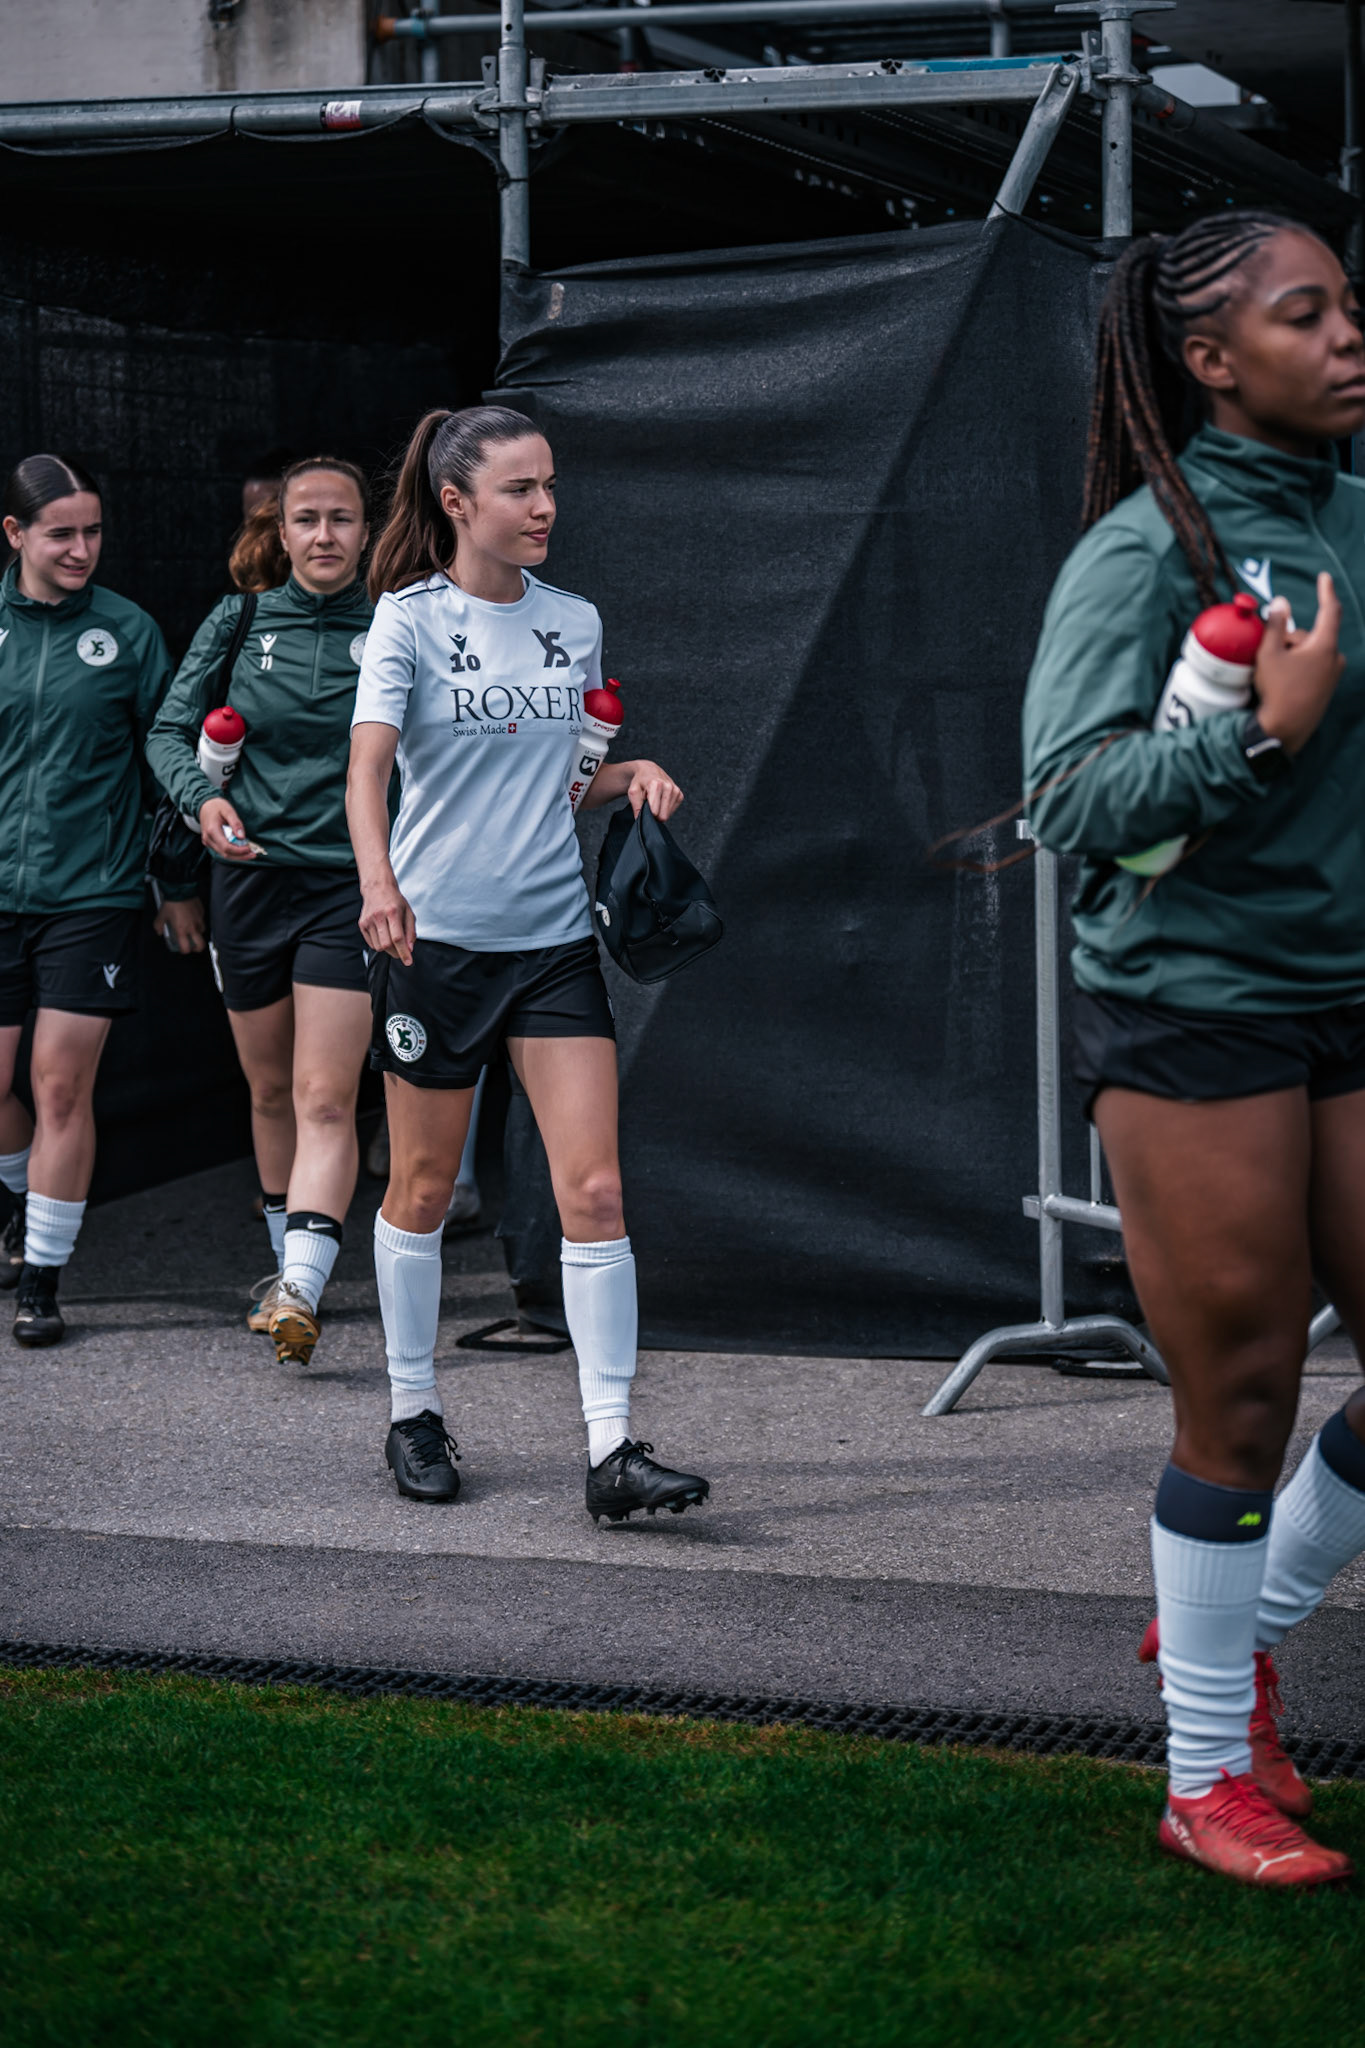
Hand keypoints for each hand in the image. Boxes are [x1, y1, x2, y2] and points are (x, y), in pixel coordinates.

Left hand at [155, 897, 205, 955]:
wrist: (181, 891)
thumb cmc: (171, 904)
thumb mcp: (161, 915)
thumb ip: (159, 926)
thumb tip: (159, 932)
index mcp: (182, 931)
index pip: (186, 948)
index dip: (184, 951)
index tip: (182, 949)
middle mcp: (192, 928)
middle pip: (201, 945)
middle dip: (197, 948)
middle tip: (193, 946)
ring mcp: (199, 920)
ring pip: (202, 931)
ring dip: (198, 933)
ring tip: (192, 929)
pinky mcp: (202, 913)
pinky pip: (202, 920)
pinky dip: (198, 921)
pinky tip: (192, 917)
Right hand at [199, 794, 256, 859]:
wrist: (205, 806)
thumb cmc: (217, 806)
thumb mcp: (228, 810)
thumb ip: (235, 823)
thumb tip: (241, 837)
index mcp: (212, 830)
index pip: (226, 847)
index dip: (239, 851)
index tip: (250, 849)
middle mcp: (208, 839)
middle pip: (226, 854)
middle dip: (241, 856)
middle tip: (253, 854)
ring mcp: (208, 842)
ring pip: (224, 855)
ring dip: (238, 856)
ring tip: (250, 853)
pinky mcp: (210, 843)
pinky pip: (222, 851)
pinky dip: (233, 852)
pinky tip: (241, 849)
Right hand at [359, 870, 415, 963]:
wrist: (377, 888)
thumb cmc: (395, 901)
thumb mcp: (409, 913)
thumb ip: (411, 932)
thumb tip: (410, 949)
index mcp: (392, 912)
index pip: (398, 938)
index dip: (403, 952)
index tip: (408, 961)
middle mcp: (378, 916)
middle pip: (387, 945)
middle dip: (396, 953)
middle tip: (401, 952)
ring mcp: (368, 920)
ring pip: (378, 946)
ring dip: (388, 949)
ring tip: (392, 941)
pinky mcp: (362, 924)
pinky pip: (371, 943)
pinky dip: (379, 944)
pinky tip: (384, 936)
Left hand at [626, 760, 683, 821]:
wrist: (649, 771)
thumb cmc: (640, 782)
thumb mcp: (633, 792)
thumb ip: (636, 806)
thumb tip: (639, 819)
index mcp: (656, 785)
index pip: (654, 812)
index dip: (647, 813)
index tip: (643, 805)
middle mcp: (668, 787)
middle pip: (663, 815)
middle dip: (654, 814)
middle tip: (649, 803)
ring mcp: (675, 791)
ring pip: (667, 814)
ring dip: (660, 810)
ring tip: (655, 799)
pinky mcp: (680, 795)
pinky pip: (672, 811)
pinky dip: (665, 808)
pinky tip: (661, 800)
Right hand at [1254, 574, 1344, 754]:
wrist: (1285, 730)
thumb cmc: (1278, 691)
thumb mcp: (1269, 654)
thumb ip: (1275, 625)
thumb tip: (1280, 603)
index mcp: (1325, 646)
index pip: (1330, 610)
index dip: (1326, 591)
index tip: (1324, 577)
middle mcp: (1334, 659)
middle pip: (1311, 635)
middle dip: (1289, 639)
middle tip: (1270, 653)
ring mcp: (1332, 675)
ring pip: (1311, 652)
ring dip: (1292, 655)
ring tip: (1275, 673)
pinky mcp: (1326, 688)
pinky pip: (1313, 667)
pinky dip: (1298, 667)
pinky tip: (1283, 682)